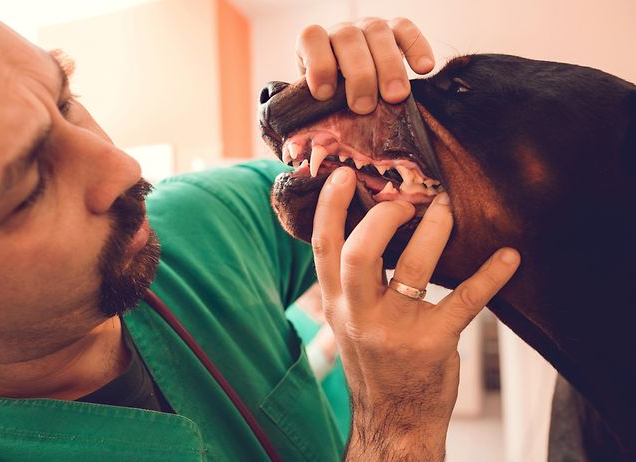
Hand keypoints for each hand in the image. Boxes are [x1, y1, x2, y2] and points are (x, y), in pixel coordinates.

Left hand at [295, 18, 434, 113]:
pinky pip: (406, 29)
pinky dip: (417, 47)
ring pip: (378, 32)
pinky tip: (424, 69)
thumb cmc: (334, 100)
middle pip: (348, 38)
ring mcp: (368, 27)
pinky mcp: (395, 28)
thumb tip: (326, 144)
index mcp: (315, 45)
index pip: (312, 38)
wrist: (352, 84)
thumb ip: (321, 112)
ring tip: (395, 97)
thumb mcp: (321, 104)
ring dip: (388, 66)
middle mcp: (341, 32)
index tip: (324, 94)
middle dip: (359, 75)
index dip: (318, 64)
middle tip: (364, 107)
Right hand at [312, 167, 519, 460]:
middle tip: (406, 201)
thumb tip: (366, 227)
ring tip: (446, 207)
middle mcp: (358, 315)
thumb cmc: (374, 363)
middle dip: (383, 215)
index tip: (342, 173)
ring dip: (435, 229)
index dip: (330, 207)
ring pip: (413, 267)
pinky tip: (508, 257)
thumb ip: (349, 282)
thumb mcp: (347, 322)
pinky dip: (489, 274)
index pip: (323, 248)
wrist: (393, 420)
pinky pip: (464, 300)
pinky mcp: (432, 343)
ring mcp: (395, 330)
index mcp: (335, 304)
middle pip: (360, 252)